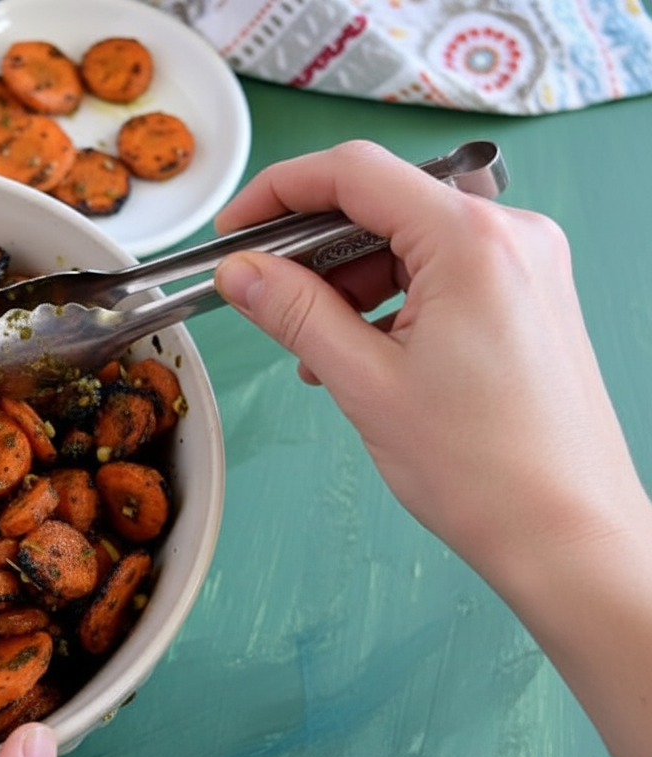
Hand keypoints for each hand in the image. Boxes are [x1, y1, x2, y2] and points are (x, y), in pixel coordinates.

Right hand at [212, 140, 643, 582]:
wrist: (566, 537)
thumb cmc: (485, 470)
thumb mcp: (365, 383)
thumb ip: (295, 313)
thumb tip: (241, 272)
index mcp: (473, 241)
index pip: (355, 173)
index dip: (280, 191)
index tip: (236, 227)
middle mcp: (510, 237)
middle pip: (383, 204)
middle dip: (313, 248)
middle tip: (264, 296)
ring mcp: (525, 267)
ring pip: (408, 243)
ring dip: (348, 283)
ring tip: (315, 350)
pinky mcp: (527, 299)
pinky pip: (439, 275)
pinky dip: (388, 303)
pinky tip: (357, 354)